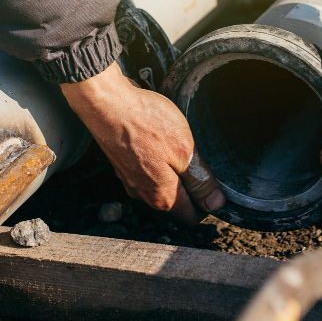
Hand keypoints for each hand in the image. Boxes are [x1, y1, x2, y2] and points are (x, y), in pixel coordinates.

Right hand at [61, 63, 224, 223]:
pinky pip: (146, 171)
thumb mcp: (184, 151)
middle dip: (191, 186)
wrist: (106, 104)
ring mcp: (130, 180)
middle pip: (175, 202)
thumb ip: (200, 181)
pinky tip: (159, 141)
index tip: (215, 182)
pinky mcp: (122, 164)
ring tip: (179, 146)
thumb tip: (215, 204)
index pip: (192, 216)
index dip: (207, 203)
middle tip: (199, 158)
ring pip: (160, 186)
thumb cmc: (147, 124)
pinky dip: (156, 161)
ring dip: (173, 172)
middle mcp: (144, 195)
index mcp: (162, 197)